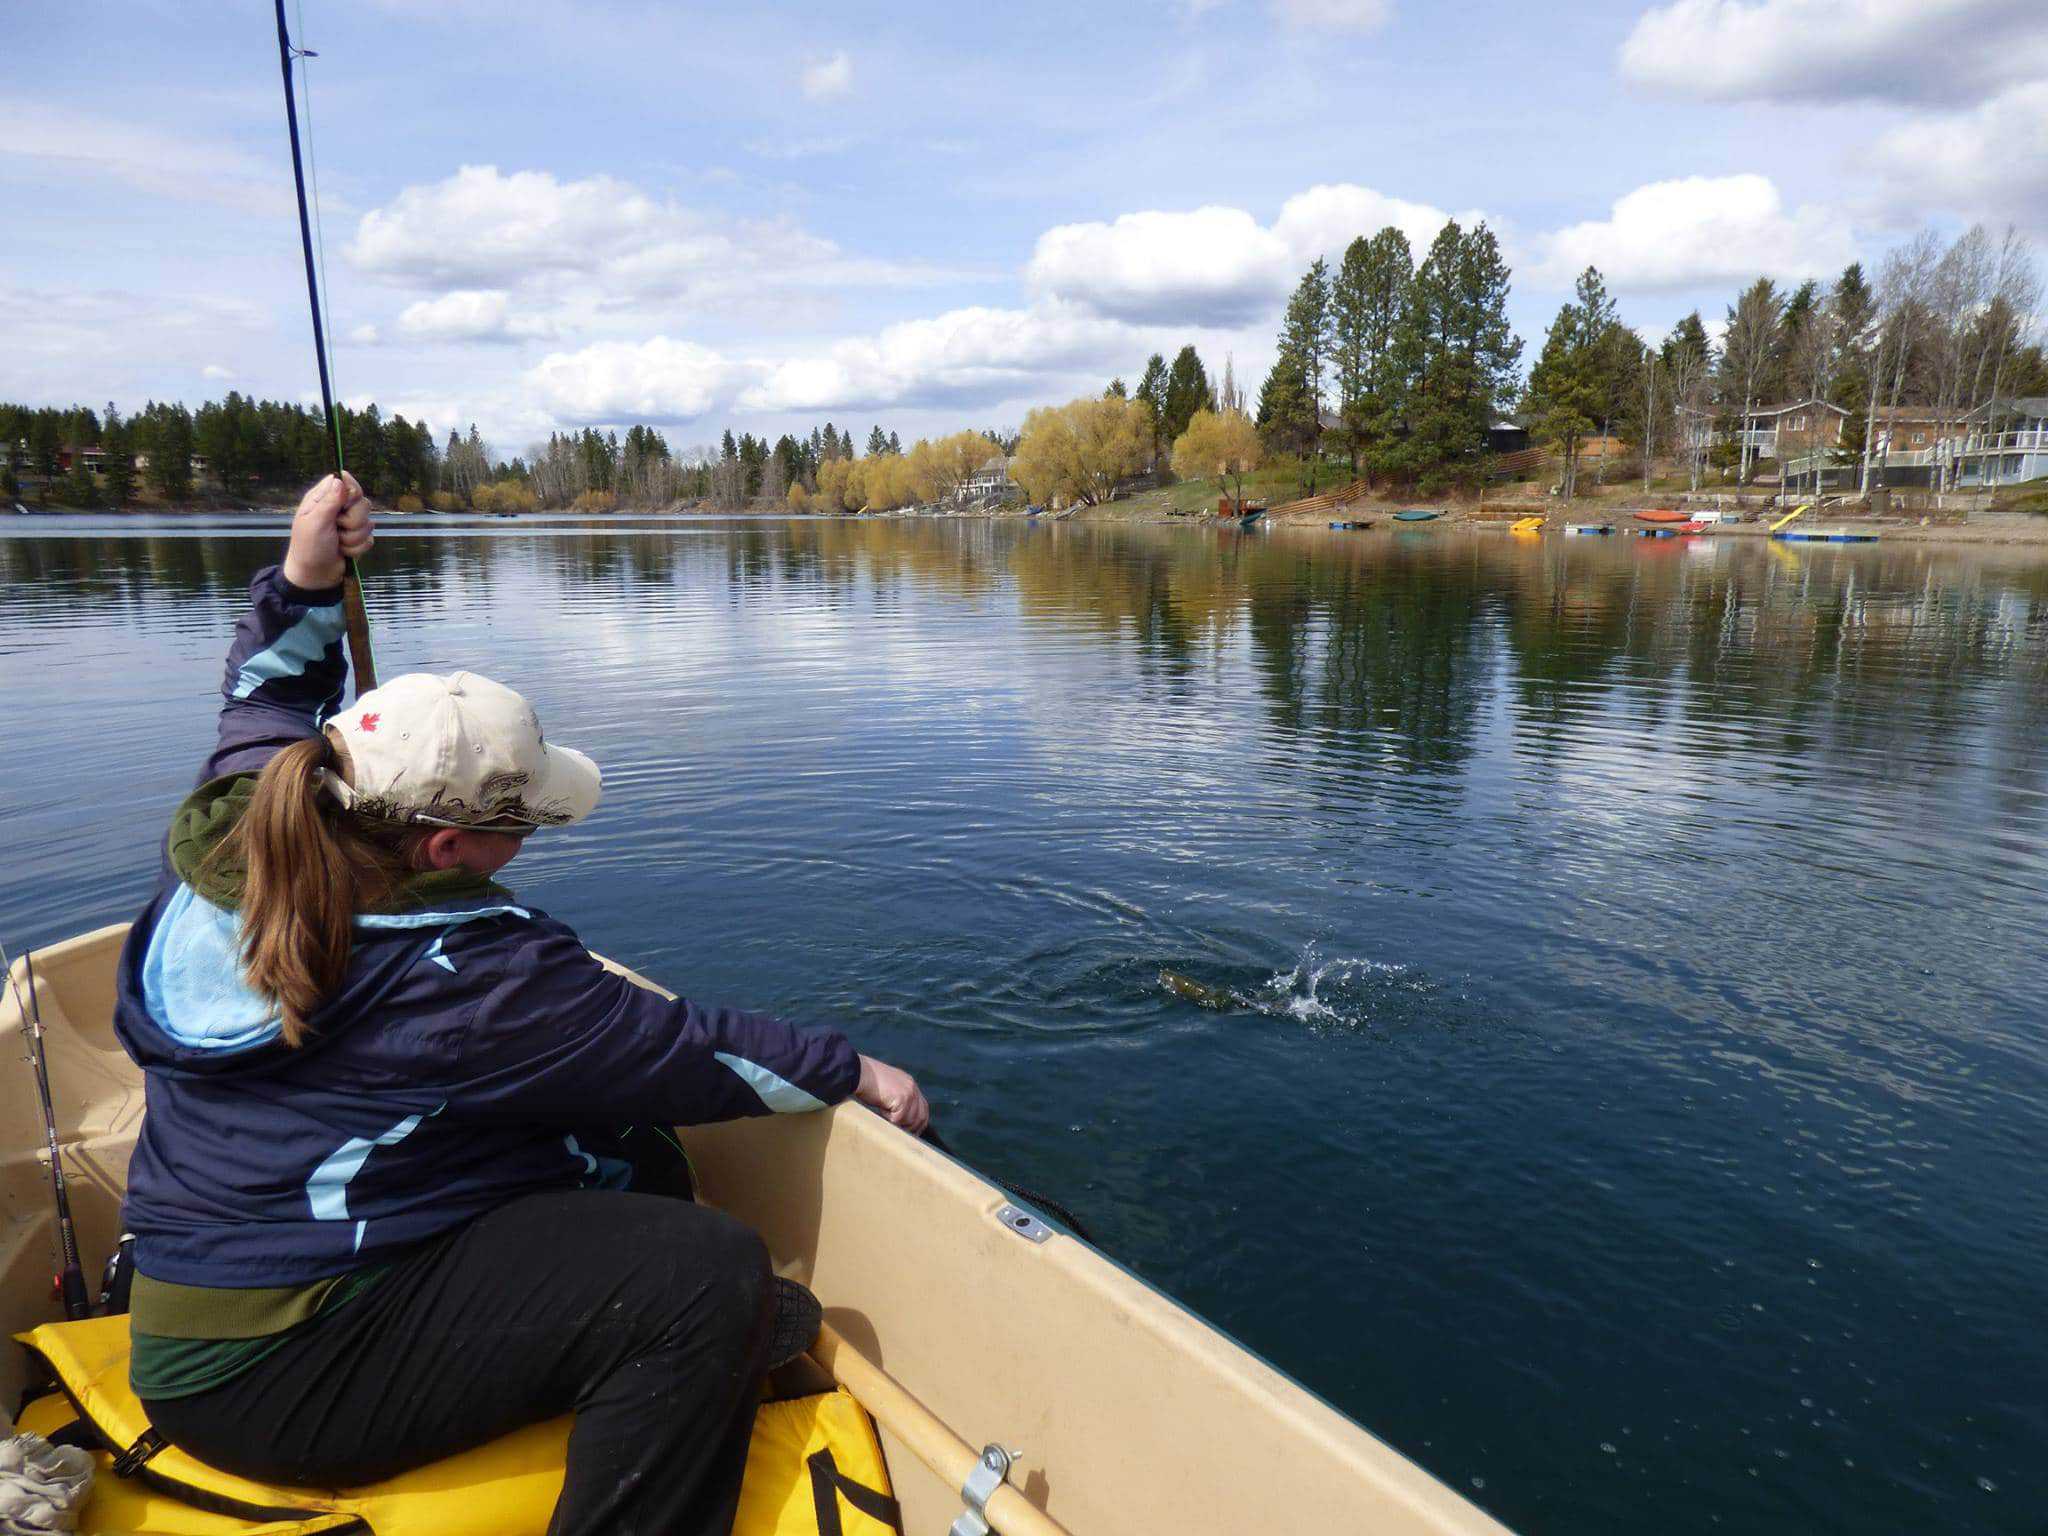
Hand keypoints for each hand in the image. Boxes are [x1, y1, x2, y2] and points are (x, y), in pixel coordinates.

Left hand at [283, 472, 372, 589]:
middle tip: (337, 528)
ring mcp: (350, 524)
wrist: (316, 575)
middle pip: (362, 503)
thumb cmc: (309, 547)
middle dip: (353, 520)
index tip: (345, 503)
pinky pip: (369, 538)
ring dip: (353, 537)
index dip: (351, 492)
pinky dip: (356, 548)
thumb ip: (330, 501)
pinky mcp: (358, 538)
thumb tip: (340, 478)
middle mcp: (338, 508)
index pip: (346, 483)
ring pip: (368, 522)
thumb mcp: (316, 522)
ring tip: (337, 542)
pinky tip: (343, 551)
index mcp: (323, 499)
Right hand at [854, 1054, 928, 1134]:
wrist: (858, 1072)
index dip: (917, 1122)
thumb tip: (899, 1118)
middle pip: (921, 1116)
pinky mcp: (902, 1098)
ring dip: (897, 1123)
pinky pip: (899, 1118)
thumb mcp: (887, 1088)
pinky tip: (880, 1110)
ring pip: (910, 1120)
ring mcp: (909, 1092)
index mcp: (909, 1083)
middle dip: (912, 1128)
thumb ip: (896, 1099)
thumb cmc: (866, 1081)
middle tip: (899, 1133)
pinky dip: (889, 1119)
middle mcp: (912, 1087)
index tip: (910, 1131)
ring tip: (884, 1114)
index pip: (922, 1107)